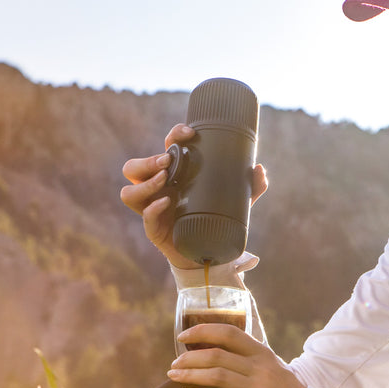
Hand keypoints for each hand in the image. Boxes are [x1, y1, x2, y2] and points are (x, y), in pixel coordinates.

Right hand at [120, 124, 267, 269]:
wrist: (210, 254)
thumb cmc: (218, 220)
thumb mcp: (238, 202)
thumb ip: (251, 186)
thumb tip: (259, 170)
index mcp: (174, 174)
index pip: (164, 148)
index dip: (173, 135)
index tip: (189, 133)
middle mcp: (157, 189)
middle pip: (134, 168)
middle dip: (148, 160)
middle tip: (168, 161)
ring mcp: (152, 209)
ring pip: (129, 192)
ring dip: (145, 183)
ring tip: (164, 180)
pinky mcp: (154, 229)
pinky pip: (145, 218)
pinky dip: (153, 209)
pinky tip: (167, 202)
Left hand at [167, 324, 306, 387]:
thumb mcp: (272, 365)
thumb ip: (249, 356)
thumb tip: (214, 348)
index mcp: (262, 353)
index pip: (229, 333)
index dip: (202, 331)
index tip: (182, 336)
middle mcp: (261, 368)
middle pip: (217, 355)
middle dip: (189, 358)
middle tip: (173, 364)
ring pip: (217, 376)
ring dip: (190, 375)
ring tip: (174, 377)